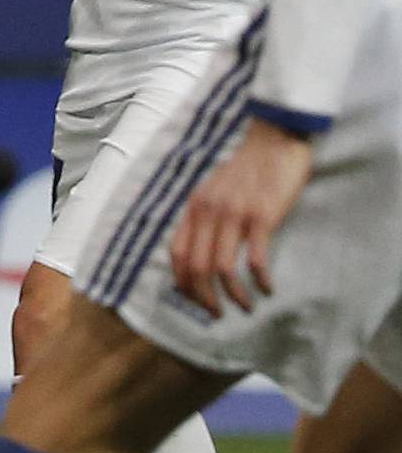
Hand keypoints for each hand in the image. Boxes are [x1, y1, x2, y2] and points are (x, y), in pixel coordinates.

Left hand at [169, 117, 313, 316]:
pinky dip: (260, 280)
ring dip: (233, 295)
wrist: (274, 138)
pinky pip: (254, 259)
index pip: (176, 253)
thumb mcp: (213, 189)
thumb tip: (200, 248)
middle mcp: (208, 213)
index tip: (193, 299)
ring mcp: (234, 215)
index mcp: (194, 208)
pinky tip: (268, 289)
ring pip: (221, 268)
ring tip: (246, 308)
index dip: (181, 282)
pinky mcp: (261, 216)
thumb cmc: (247, 167)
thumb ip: (205, 215)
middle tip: (216, 314)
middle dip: (203, 298)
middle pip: (195, 267)